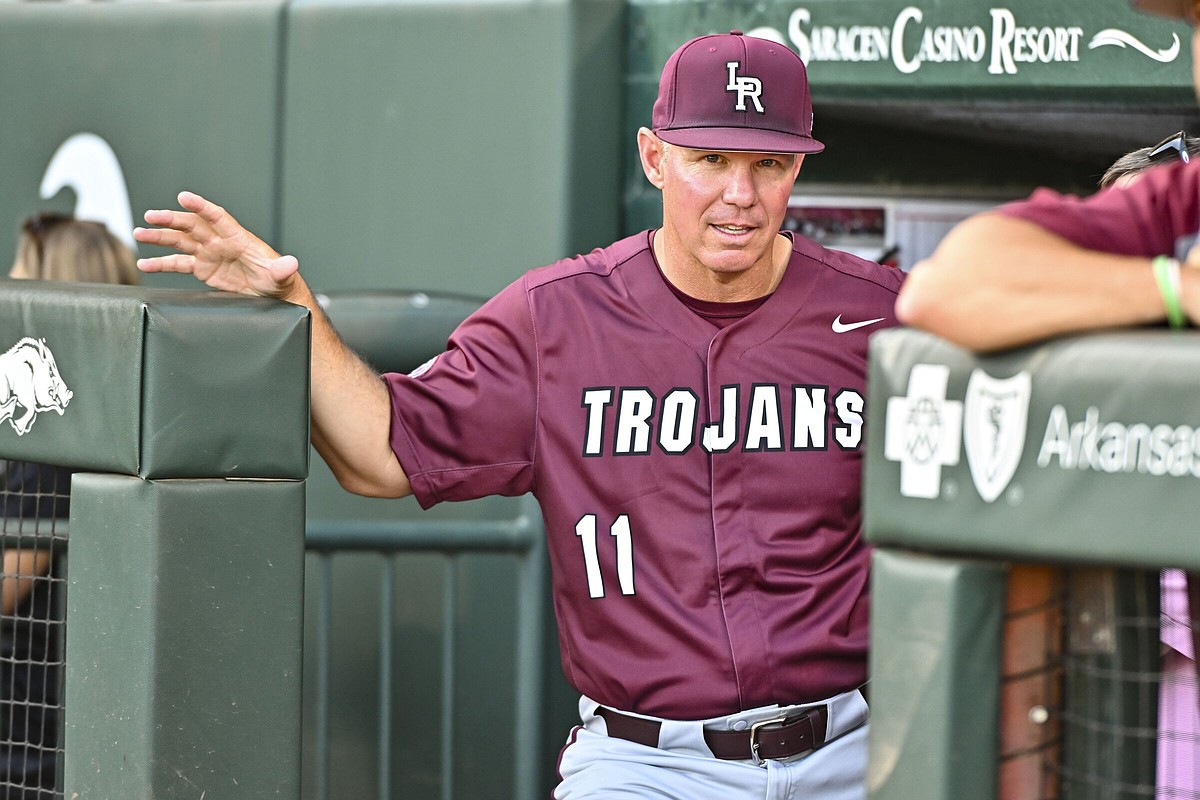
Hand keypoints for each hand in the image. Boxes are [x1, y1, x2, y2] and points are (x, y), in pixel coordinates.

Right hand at [134, 191, 300, 299]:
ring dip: (159, 237)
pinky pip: (178, 264)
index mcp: (238, 237)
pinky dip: (161, 264)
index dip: (201, 206)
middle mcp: (220, 241)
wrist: (272, 292)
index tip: (184, 197)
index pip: (217, 217)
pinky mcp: (203, 268)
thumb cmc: (278, 279)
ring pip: (180, 241)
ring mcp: (209, 253)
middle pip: (192, 226)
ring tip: (139, 234)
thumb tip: (291, 263)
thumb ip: (283, 268)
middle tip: (151, 216)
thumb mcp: (281, 275)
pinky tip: (144, 264)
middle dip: (172, 220)